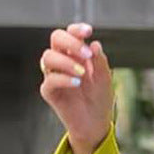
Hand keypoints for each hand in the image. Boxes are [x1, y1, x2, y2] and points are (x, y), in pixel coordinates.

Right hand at [38, 22, 114, 151]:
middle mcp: (62, 61)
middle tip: (87, 54)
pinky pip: (50, 80)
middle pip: (56, 39)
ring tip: (83, 73)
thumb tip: (94, 43)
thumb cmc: (100, 99)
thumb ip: (100, 62)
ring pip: (48, 57)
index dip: (76, 30)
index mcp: (75, 55)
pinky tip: (77, 83)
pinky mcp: (49, 92)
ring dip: (66, 62)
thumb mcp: (105, 79)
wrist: (96, 124)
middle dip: (71, 42)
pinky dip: (64, 79)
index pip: (70, 34)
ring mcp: (54, 75)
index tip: (89, 31)